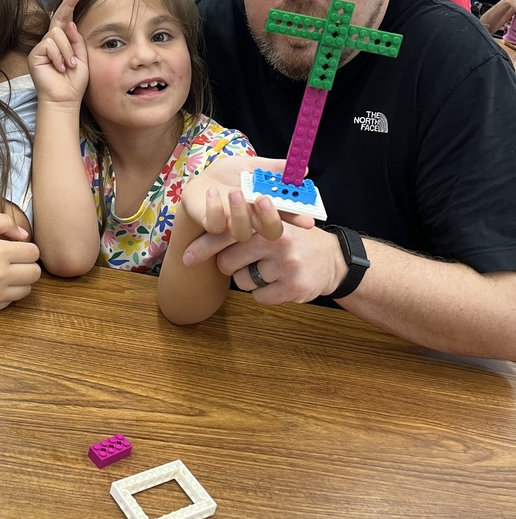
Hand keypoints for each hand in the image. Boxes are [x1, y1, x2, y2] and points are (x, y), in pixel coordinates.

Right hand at [0, 212, 40, 314]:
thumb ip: (2, 223)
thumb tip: (24, 236)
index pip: (34, 253)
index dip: (26, 247)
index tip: (14, 245)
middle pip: (34, 274)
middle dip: (27, 264)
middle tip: (11, 258)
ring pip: (25, 291)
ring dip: (19, 280)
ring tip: (1, 271)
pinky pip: (8, 303)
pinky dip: (5, 293)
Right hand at [27, 0, 88, 104]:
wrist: (65, 99)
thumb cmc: (74, 82)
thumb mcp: (81, 58)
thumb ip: (76, 40)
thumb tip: (70, 22)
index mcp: (63, 43)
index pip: (65, 21)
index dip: (69, 6)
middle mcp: (50, 43)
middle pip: (59, 19)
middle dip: (68, 5)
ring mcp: (41, 48)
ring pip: (57, 34)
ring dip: (67, 51)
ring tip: (69, 66)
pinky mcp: (35, 55)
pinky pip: (50, 45)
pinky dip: (59, 57)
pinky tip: (59, 68)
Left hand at [181, 156, 316, 267]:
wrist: (202, 182)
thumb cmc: (229, 175)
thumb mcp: (253, 166)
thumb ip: (275, 168)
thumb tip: (303, 169)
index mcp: (265, 207)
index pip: (287, 216)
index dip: (297, 218)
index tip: (308, 221)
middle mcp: (252, 221)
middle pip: (269, 232)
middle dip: (269, 217)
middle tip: (264, 199)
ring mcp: (232, 226)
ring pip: (242, 232)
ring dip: (240, 212)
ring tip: (235, 191)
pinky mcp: (212, 225)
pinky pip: (215, 225)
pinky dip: (215, 208)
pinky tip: (212, 192)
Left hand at [210, 221, 346, 304]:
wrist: (333, 261)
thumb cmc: (294, 239)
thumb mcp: (275, 222)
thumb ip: (247, 222)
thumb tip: (207, 228)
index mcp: (269, 221)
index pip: (230, 232)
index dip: (206, 244)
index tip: (186, 257)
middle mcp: (278, 241)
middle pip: (228, 261)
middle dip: (229, 263)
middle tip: (242, 259)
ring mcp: (286, 266)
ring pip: (242, 281)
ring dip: (248, 277)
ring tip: (268, 267)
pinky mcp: (293, 288)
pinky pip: (258, 297)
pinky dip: (264, 293)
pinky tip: (278, 281)